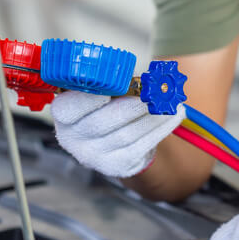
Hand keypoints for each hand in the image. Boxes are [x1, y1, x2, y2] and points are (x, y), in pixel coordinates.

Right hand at [50, 90, 185, 177]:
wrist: (110, 143)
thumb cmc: (104, 108)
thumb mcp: (98, 92)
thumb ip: (111, 81)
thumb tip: (144, 74)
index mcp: (64, 115)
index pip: (68, 108)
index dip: (87, 100)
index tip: (110, 90)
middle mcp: (74, 139)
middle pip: (102, 123)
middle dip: (131, 106)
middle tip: (154, 93)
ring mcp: (95, 155)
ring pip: (127, 134)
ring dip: (152, 116)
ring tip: (170, 102)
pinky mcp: (117, 165)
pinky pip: (142, 145)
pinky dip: (161, 128)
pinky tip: (174, 115)